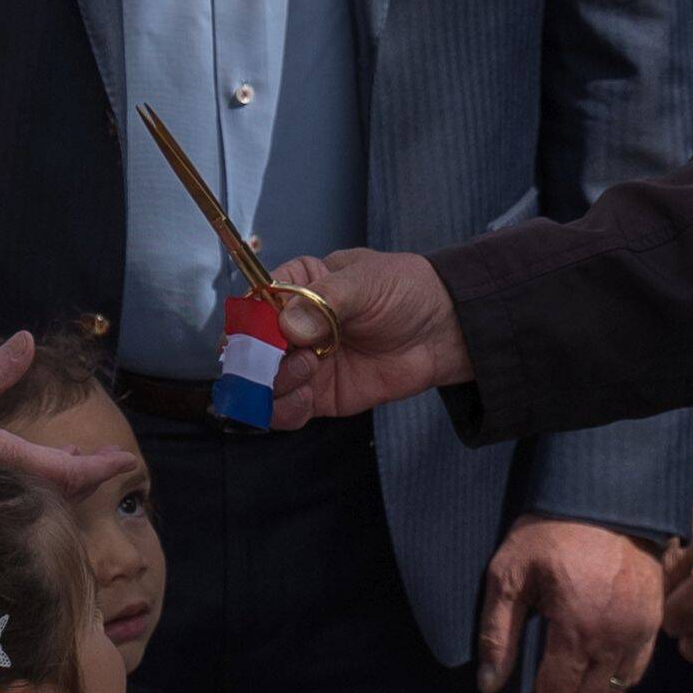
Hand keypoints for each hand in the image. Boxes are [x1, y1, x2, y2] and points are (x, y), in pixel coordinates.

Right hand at [262, 246, 467, 423]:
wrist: (444, 330)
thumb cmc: (406, 292)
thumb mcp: (366, 282)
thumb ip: (325, 300)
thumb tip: (288, 325)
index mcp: (297, 286)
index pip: (254, 304)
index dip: (248, 322)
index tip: (256, 335)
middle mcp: (292, 327)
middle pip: (250, 349)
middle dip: (256, 360)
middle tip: (282, 358)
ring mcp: (303, 363)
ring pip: (262, 384)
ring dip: (273, 384)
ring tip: (309, 369)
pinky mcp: (319, 395)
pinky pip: (286, 410)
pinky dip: (284, 410)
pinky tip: (305, 398)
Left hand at [478, 514, 663, 692]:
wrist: (610, 496)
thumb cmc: (553, 529)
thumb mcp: (509, 572)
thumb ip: (497, 633)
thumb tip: (489, 686)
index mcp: (578, 628)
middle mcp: (615, 638)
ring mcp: (640, 633)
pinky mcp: (654, 624)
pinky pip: (633, 675)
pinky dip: (607, 692)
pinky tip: (583, 688)